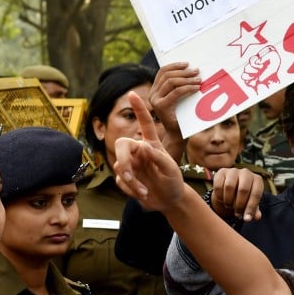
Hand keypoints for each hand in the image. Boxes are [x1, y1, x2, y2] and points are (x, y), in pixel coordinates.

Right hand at [113, 92, 186, 211]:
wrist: (169, 201)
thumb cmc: (173, 181)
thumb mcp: (171, 170)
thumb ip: (159, 158)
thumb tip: (144, 147)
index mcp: (152, 144)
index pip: (145, 124)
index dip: (139, 109)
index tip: (132, 94)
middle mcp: (139, 151)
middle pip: (122, 144)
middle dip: (123, 161)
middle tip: (129, 175)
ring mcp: (131, 164)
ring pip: (119, 167)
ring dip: (131, 181)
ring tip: (144, 191)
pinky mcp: (125, 178)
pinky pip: (120, 181)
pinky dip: (130, 190)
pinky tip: (142, 194)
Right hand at [151, 62, 201, 160]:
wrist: (179, 135)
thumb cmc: (183, 116)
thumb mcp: (181, 99)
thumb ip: (181, 87)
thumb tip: (193, 71)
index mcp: (156, 90)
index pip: (163, 72)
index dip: (175, 65)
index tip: (187, 64)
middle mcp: (153, 94)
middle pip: (167, 75)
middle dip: (183, 72)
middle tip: (196, 72)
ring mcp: (156, 101)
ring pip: (171, 82)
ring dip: (187, 79)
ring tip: (199, 80)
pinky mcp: (162, 107)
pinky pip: (176, 92)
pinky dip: (188, 88)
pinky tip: (197, 88)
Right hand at [210, 167, 263, 221]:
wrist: (231, 186)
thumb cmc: (244, 196)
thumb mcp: (250, 203)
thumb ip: (254, 210)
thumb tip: (256, 217)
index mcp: (257, 180)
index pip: (256, 193)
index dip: (251, 207)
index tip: (246, 219)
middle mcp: (246, 172)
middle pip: (243, 189)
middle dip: (239, 205)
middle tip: (237, 213)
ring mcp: (233, 171)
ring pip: (229, 187)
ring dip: (228, 201)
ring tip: (229, 205)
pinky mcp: (221, 172)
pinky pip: (218, 185)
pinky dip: (220, 196)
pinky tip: (222, 199)